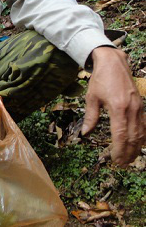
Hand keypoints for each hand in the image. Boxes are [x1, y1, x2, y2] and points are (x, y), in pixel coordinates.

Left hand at [82, 47, 143, 166]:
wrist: (113, 62)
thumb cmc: (100, 79)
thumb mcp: (91, 97)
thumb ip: (90, 116)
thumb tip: (86, 133)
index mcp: (118, 108)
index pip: (120, 135)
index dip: (119, 150)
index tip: (115, 160)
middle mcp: (131, 109)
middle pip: (133, 137)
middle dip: (128, 153)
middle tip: (122, 164)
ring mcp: (139, 107)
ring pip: (141, 133)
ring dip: (136, 148)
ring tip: (129, 159)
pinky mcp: (141, 105)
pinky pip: (144, 125)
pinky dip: (142, 137)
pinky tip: (138, 144)